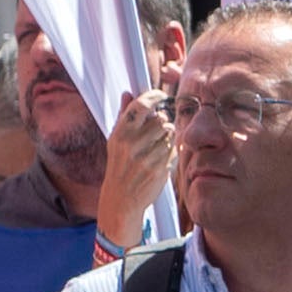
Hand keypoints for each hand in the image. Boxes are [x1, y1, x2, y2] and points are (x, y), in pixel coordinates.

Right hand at [99, 89, 178, 239]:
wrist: (121, 198)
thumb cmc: (119, 165)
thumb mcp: (116, 140)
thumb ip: (124, 116)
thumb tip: (127, 93)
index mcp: (121, 133)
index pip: (141, 105)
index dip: (154, 96)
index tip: (161, 95)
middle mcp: (133, 144)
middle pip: (161, 119)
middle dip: (163, 121)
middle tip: (158, 129)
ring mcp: (147, 157)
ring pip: (171, 133)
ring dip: (168, 136)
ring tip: (158, 144)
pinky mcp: (160, 168)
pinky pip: (175, 149)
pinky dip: (171, 150)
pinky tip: (161, 157)